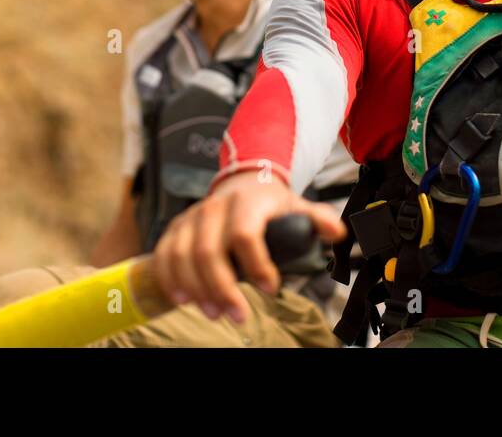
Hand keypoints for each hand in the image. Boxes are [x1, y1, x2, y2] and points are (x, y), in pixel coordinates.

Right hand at [151, 169, 345, 323]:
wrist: (242, 183)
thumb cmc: (270, 204)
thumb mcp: (297, 206)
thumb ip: (316, 220)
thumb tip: (337, 233)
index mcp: (247, 202)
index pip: (244, 233)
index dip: (256, 263)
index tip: (270, 288)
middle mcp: (215, 207)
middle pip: (208, 251)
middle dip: (222, 289)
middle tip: (239, 316)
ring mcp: (191, 218)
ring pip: (182, 256)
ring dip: (196, 290)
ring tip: (215, 313)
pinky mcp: (175, 229)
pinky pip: (164, 255)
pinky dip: (170, 280)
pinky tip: (184, 300)